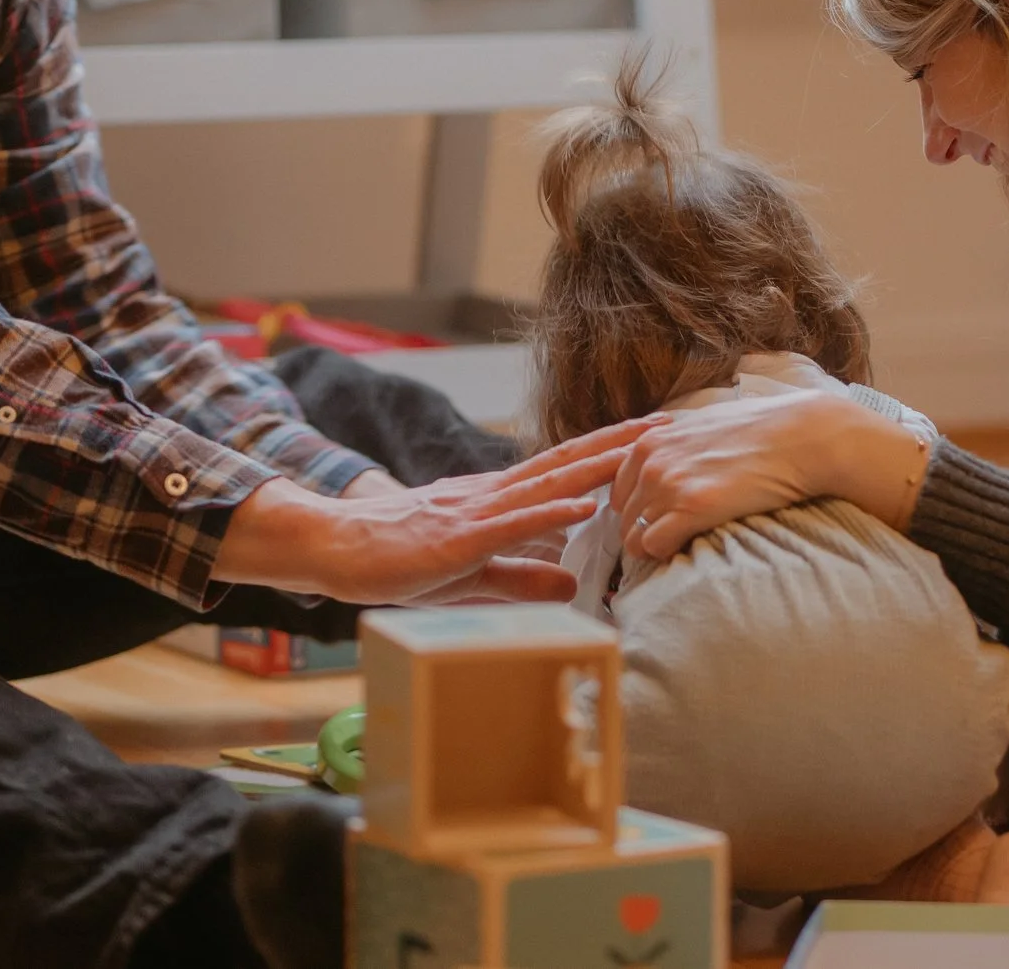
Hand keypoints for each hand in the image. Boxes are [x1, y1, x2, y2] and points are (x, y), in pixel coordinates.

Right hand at [214, 418, 652, 605]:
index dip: (611, 452)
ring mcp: (476, 513)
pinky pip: (511, 524)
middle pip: (568, 463)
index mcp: (498, 501)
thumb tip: (573, 582)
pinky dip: (550, 514)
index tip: (654, 437)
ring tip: (642, 450)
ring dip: (599, 466)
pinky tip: (582, 507)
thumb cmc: (401, 559)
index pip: (564, 470)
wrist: (337, 548)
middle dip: (621, 444)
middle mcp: (493, 495)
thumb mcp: (473, 573)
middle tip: (671, 426)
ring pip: (548, 484)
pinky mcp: (458, 540)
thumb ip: (521, 575)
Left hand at [609, 387, 928, 560]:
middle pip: (623, 518)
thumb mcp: (705, 426)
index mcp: (650, 442)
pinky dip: (667, 554)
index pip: (618, 491)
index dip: (637, 510)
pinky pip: (654, 547)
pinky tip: (692, 549)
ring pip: (634, 538)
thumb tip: (670, 464)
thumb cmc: (762, 431)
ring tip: (684, 549)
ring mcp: (668, 485)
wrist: (802, 437)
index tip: (659, 521)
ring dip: (655, 548)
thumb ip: (676, 444)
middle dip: (643, 533)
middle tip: (673, 542)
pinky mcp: (691, 509)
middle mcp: (651, 462)